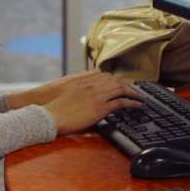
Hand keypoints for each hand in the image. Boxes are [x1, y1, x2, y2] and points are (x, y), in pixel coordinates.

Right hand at [8, 71, 134, 107]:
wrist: (48, 114)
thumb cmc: (52, 105)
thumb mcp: (65, 91)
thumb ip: (77, 88)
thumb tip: (83, 93)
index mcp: (83, 79)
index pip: (105, 75)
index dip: (115, 80)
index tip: (121, 83)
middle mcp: (92, 84)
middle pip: (116, 81)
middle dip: (126, 85)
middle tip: (135, 90)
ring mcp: (97, 95)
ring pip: (121, 89)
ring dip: (133, 92)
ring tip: (141, 97)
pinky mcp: (100, 107)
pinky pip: (121, 102)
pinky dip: (132, 102)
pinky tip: (138, 105)